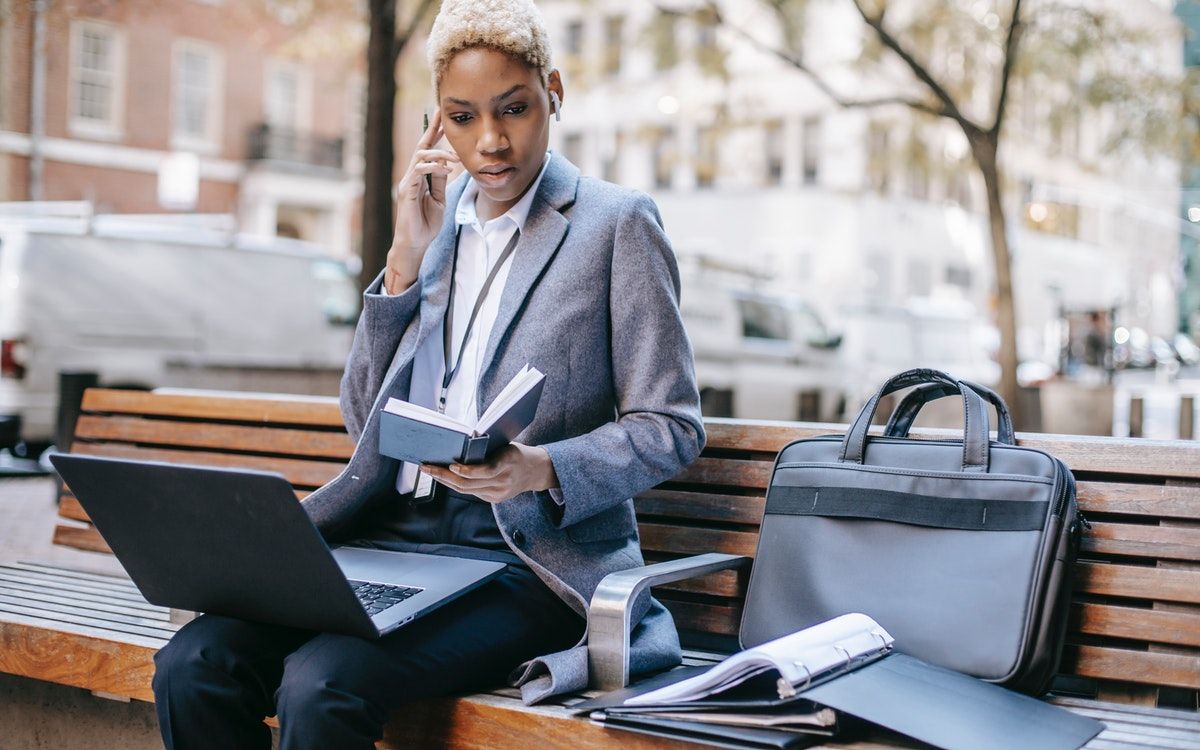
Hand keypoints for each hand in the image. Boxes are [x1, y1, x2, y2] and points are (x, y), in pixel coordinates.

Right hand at [386, 108, 460, 292]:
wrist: (415, 244)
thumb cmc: (426, 224)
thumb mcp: (439, 200)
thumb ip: (440, 182)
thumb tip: (447, 165)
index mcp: (420, 177)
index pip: (427, 151)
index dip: (434, 135)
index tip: (443, 120)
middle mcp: (411, 176)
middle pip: (421, 146)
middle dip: (432, 130)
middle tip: (441, 115)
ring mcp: (407, 182)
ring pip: (420, 156)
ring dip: (439, 153)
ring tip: (455, 159)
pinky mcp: (407, 190)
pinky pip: (418, 171)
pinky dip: (433, 167)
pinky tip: (446, 170)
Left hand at [420, 443, 558, 503]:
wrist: (535, 471)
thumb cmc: (516, 453)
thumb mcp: (505, 446)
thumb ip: (486, 449)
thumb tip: (457, 446)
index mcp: (508, 463)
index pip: (485, 471)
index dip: (467, 470)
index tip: (451, 464)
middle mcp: (503, 482)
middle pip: (468, 483)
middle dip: (444, 475)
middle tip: (426, 467)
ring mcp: (498, 493)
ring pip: (466, 490)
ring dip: (445, 481)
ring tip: (430, 471)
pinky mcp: (494, 499)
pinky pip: (471, 492)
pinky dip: (455, 484)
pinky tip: (444, 477)